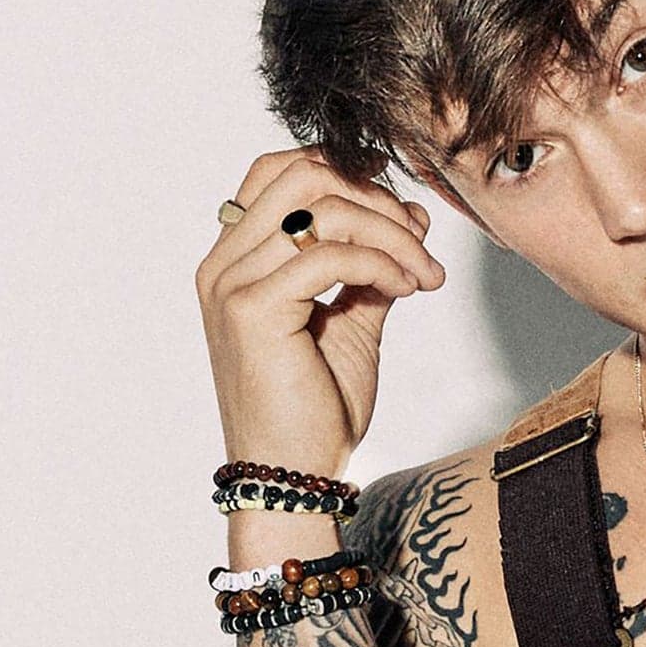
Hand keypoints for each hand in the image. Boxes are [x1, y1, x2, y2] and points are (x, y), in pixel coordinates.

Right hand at [195, 146, 447, 474]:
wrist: (295, 476)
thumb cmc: (317, 405)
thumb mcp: (352, 320)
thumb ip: (372, 265)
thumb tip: (411, 215)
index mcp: (235, 259)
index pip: (280, 172)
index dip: (344, 171)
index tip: (398, 206)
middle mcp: (223, 263)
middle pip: (303, 176)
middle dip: (375, 198)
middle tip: (420, 241)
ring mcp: (231, 284)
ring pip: (322, 209)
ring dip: (390, 233)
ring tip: (422, 273)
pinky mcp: (252, 311)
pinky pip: (331, 255)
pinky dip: (382, 262)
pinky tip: (407, 289)